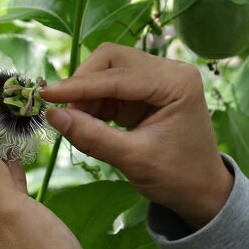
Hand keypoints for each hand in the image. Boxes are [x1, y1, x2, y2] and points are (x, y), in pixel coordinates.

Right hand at [41, 43, 232, 228]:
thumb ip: (93, 137)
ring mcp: (159, 77)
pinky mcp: (147, 89)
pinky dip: (94, 100)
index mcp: (177, 82)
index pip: (120, 75)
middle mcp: (170, 70)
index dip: (80, 85)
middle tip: (62, 113)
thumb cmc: (178, 177)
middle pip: (112, 59)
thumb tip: (52, 116)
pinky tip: (86, 120)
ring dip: (86, 93)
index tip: (46, 95)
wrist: (202, 189)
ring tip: (75, 121)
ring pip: (108, 69)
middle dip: (83, 84)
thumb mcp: (134, 160)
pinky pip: (112, 85)